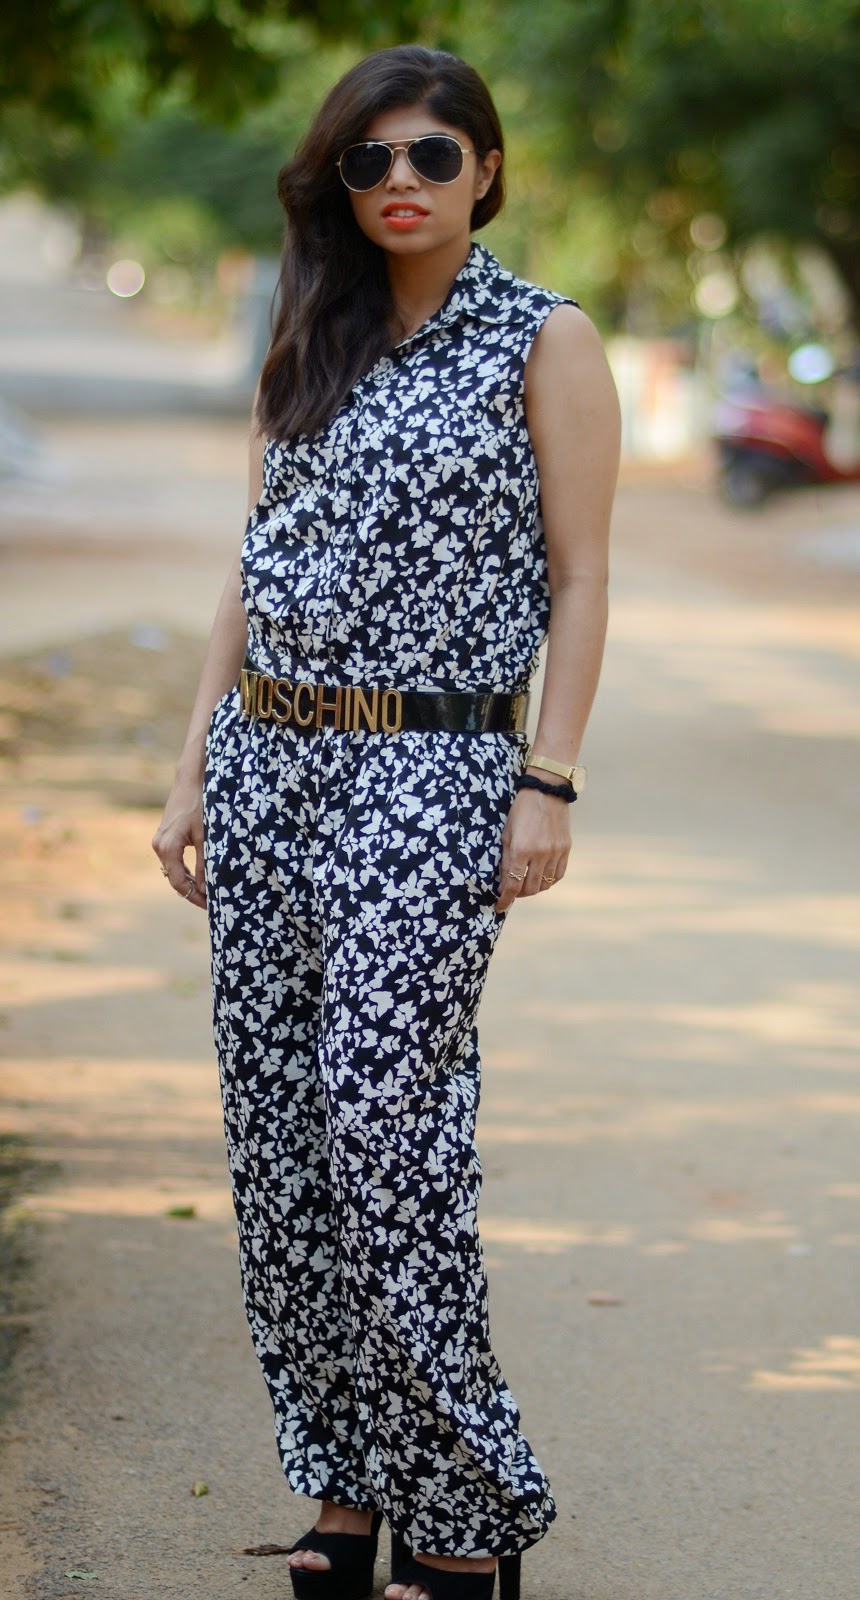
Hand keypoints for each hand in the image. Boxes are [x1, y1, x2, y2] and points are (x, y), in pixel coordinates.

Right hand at [151, 780, 206, 909]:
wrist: (189, 781)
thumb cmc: (198, 806)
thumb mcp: (205, 837)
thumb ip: (205, 863)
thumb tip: (206, 888)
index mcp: (167, 848)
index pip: (179, 882)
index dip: (194, 897)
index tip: (209, 906)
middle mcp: (159, 847)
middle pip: (174, 878)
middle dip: (192, 892)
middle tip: (211, 902)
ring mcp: (159, 842)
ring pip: (173, 870)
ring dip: (189, 881)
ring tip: (208, 892)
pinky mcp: (164, 837)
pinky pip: (173, 860)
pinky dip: (185, 870)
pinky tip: (199, 876)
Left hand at [493, 783, 571, 913]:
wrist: (546, 792)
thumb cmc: (522, 811)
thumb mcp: (507, 834)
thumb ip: (506, 860)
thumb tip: (504, 882)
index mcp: (521, 849)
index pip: (513, 884)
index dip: (506, 899)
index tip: (500, 907)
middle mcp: (540, 854)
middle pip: (530, 888)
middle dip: (519, 895)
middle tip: (513, 892)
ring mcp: (555, 852)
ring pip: (546, 884)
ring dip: (534, 888)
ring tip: (527, 883)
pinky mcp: (566, 849)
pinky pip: (558, 875)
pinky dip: (549, 881)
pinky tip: (542, 877)